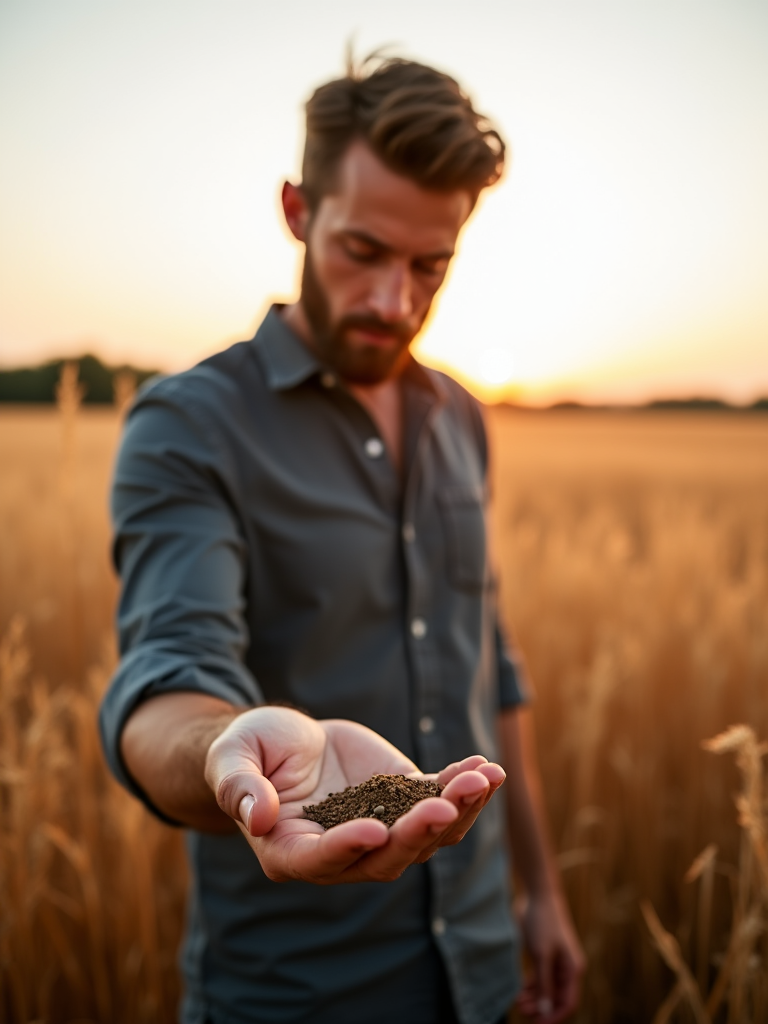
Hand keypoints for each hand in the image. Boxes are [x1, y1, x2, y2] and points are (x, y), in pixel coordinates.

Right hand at [204, 706, 504, 883]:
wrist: (283, 740)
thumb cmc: (249, 750)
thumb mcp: (233, 759)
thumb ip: (240, 788)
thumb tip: (258, 817)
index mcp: (292, 850)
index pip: (324, 858)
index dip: (349, 847)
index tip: (375, 831)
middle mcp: (342, 850)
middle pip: (387, 856)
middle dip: (419, 833)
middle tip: (445, 806)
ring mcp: (379, 827)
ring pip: (426, 836)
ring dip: (458, 812)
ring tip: (483, 780)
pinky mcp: (402, 800)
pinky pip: (438, 799)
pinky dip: (462, 787)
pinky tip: (487, 767)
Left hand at [516, 891, 584, 1022]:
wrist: (538, 895)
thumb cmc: (544, 922)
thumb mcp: (542, 955)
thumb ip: (544, 983)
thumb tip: (545, 1009)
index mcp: (573, 969)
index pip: (568, 1002)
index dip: (554, 1016)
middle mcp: (567, 968)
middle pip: (556, 998)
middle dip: (541, 1007)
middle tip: (522, 1011)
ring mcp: (556, 962)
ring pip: (547, 989)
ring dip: (534, 998)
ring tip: (518, 1002)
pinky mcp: (545, 955)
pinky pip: (541, 978)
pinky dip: (532, 986)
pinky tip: (520, 991)